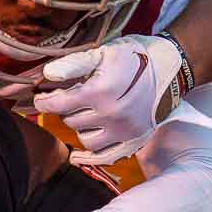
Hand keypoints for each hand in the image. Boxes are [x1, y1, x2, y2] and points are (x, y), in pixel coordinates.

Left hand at [33, 33, 184, 165]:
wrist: (172, 68)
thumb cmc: (135, 56)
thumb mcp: (104, 52)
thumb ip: (74, 64)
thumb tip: (47, 74)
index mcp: (101, 91)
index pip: (58, 103)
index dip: (44, 101)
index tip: (40, 98)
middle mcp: (112, 115)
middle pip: (71, 120)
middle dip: (66, 109)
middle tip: (71, 99)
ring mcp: (124, 131)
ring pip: (84, 139)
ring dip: (80, 127)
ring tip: (86, 114)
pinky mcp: (134, 141)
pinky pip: (105, 158)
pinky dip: (88, 159)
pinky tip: (76, 156)